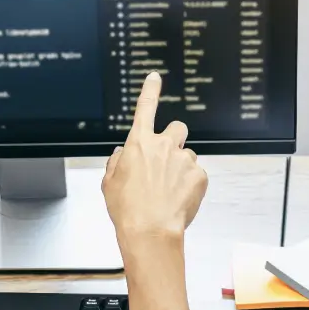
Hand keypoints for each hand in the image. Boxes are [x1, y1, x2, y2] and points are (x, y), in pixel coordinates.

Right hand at [102, 72, 207, 248]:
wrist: (151, 231)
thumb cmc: (128, 210)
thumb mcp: (109, 184)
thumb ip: (116, 163)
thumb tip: (122, 155)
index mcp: (139, 144)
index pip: (145, 108)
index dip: (150, 91)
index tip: (155, 78)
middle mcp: (164, 146)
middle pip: (177, 128)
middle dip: (174, 139)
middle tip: (168, 158)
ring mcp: (184, 160)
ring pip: (187, 155)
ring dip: (180, 167)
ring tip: (169, 190)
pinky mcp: (200, 175)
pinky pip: (196, 175)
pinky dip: (189, 185)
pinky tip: (178, 199)